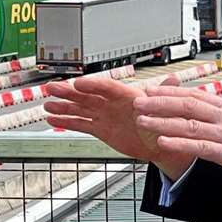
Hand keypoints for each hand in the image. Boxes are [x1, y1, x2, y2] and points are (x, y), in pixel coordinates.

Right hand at [44, 74, 193, 178]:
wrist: (160, 142)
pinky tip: (53, 119)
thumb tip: (174, 79)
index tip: (78, 84)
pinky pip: (81, 124)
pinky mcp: (101, 129)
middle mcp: (112, 103)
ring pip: (80, 109)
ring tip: (47, 105)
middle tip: (53, 88)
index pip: (107, 87)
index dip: (92, 86)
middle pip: (88, 96)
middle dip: (69, 92)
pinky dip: (67, 122)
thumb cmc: (163, 121)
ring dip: (64, 107)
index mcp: (127, 95)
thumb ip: (165, 92)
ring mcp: (105, 115)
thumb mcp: (166, 107)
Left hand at [134, 84, 221, 192]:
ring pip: (189, 123)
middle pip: (188, 103)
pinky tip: (163, 140)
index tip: (153, 90)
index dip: (171, 92)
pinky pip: (199, 146)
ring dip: (162, 120)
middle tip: (139, 101)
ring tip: (143, 119)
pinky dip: (178, 142)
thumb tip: (210, 115)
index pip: (197, 94)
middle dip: (160, 102)